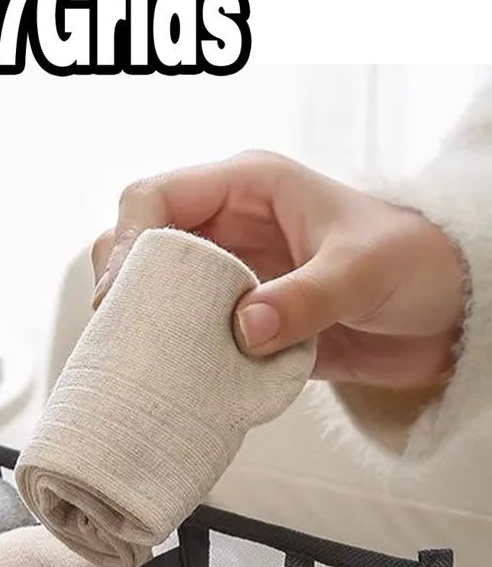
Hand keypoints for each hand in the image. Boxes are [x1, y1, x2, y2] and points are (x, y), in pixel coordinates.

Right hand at [92, 152, 465, 389]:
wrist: (446, 314)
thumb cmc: (416, 264)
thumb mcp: (363, 273)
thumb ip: (305, 300)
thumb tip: (244, 329)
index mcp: (248, 187)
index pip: (154, 197)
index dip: (129, 241)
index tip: (124, 295)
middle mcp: (228, 228)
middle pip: (139, 246)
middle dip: (122, 288)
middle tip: (120, 335)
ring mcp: (230, 277)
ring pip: (154, 295)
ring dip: (143, 327)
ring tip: (139, 362)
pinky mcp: (239, 323)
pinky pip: (186, 336)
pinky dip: (174, 357)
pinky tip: (174, 379)